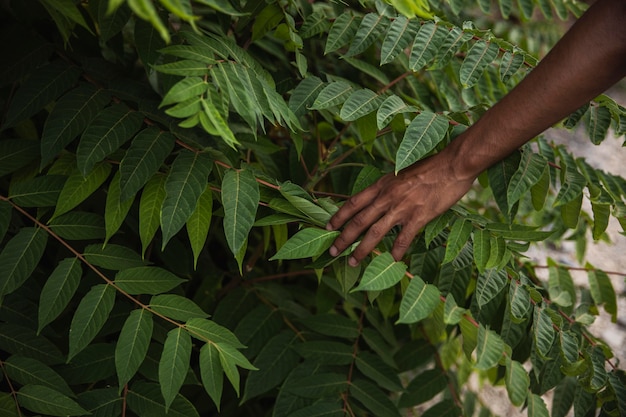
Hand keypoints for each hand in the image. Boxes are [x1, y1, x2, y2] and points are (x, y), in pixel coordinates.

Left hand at [326, 146, 475, 265]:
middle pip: (358, 220)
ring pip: (374, 232)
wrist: (452, 165)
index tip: (328, 227)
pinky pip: (403, 239)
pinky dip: (395, 252)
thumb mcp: (401, 174)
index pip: (353, 202)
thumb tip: (380, 200)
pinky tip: (392, 262)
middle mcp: (387, 196)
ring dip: (361, 249)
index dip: (338, 216)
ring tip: (352, 261)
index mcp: (382, 185)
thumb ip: (389, 188)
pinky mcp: (418, 216)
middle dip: (343, 238)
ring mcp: (401, 207)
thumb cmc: (430, 168)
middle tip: (333, 251)